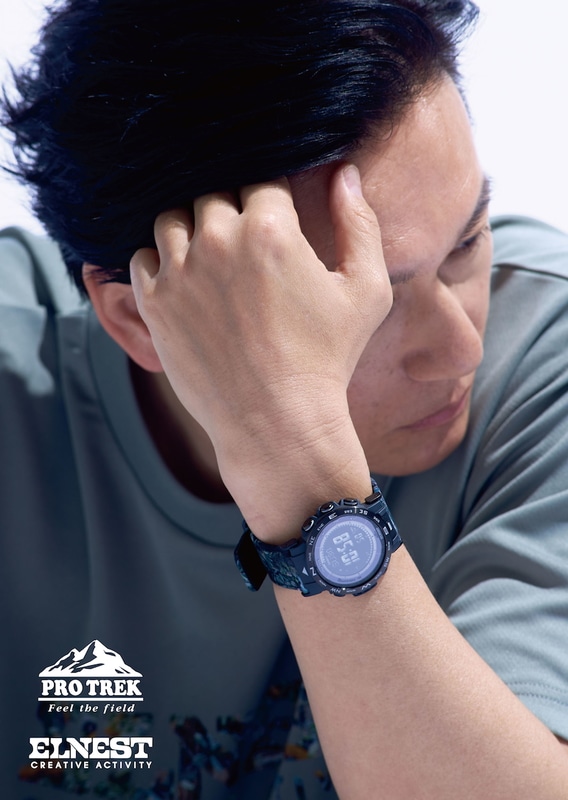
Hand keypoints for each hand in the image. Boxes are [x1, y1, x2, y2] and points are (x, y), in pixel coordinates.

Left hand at [130, 164, 390, 534]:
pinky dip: (161, 262)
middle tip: (248, 249)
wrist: (277, 422)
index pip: (260, 179)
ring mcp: (179, 271)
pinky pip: (143, 257)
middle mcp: (217, 239)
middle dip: (230, 212)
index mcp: (269, 228)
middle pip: (212, 193)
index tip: (275, 223)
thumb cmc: (328, 359)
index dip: (270, 199)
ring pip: (172, 218)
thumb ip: (360, 224)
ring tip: (215, 263)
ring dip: (192, 230)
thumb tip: (346, 174)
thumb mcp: (366, 292)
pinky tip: (187, 284)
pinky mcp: (154, 303)